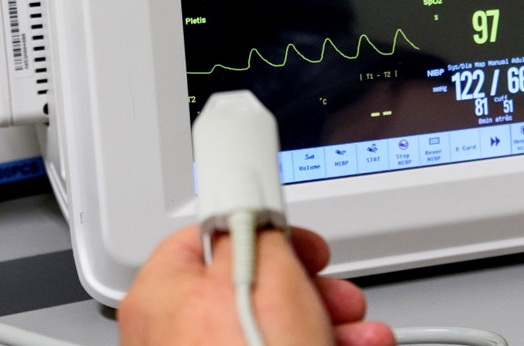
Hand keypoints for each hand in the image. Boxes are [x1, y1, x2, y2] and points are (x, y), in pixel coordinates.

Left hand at [119, 225, 394, 345]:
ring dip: (333, 322)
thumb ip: (263, 230)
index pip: (210, 233)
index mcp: (161, 294)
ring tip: (362, 332)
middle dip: (313, 286)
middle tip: (337, 292)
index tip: (298, 231)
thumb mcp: (269, 277)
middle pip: (254, 283)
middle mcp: (175, 335)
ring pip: (280, 326)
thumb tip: (252, 192)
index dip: (263, 226)